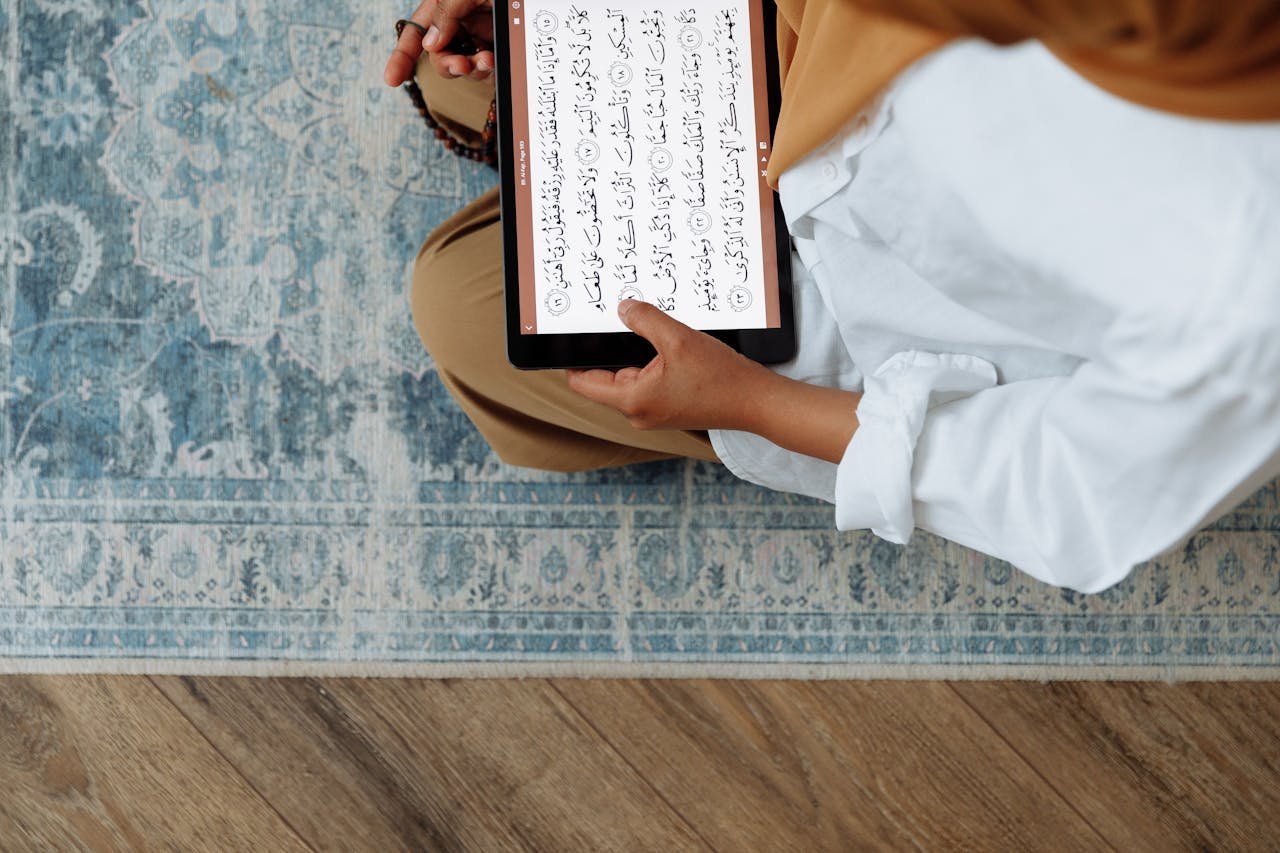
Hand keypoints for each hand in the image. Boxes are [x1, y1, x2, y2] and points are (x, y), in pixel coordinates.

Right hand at [385, 0, 495, 86]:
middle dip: (447, 66)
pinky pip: (488, 71)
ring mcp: (482, 37)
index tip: (392, 80)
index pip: (417, 31)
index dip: (402, 56)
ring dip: (472, 70)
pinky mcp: (501, 50)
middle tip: (462, 66)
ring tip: (488, 60)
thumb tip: (430, 44)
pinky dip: (489, 74)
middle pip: (440, 56)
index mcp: (446, 5)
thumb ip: (445, 11)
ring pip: (465, 67)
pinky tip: (496, 64)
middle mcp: (461, 22)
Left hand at [566, 300, 777, 432]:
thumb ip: (645, 320)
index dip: (574, 358)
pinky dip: (651, 365)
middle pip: (605, 378)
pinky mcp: (667, 408)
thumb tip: (623, 308)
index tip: (573, 335)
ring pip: (629, 378)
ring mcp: (653, 413)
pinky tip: (669, 350)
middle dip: (611, 350)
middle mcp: (638, 413)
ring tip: (652, 335)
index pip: (582, 382)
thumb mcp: (679, 339)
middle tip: (620, 322)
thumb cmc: (722, 379)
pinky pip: (647, 383)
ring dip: (635, 356)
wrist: (755, 402)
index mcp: (632, 401)